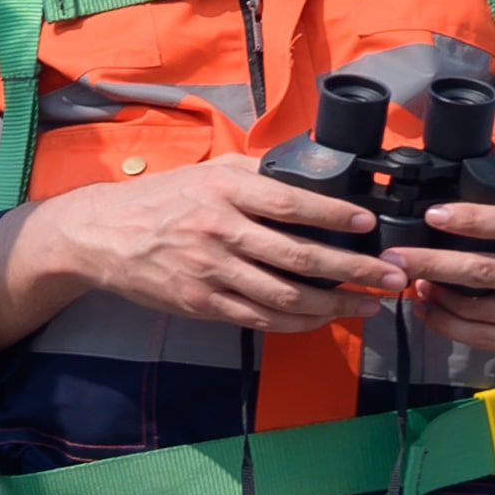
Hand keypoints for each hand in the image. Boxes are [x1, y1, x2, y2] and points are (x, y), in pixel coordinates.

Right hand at [0, 155, 403, 342]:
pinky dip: (298, 322)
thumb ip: (255, 174)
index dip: (336, 216)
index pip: (292, 204)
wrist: (102, 235)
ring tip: (370, 304)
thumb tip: (311, 174)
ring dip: (335, 305)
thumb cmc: (161, 199)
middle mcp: (221, 231)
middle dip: (354, 270)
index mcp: (225, 191)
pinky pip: (261, 318)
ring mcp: (212, 272)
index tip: (369, 226)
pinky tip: (324, 319)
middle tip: (391, 276)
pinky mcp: (204, 303)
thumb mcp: (207, 171)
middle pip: (300, 256)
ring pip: (286, 296)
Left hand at [391, 198, 494, 368]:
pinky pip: (483, 337)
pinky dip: (446, 323)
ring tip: (412, 281)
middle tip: (394, 256)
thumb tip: (444, 213)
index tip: (431, 216)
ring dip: (436, 295)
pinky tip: (427, 308)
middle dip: (433, 263)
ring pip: (479, 309)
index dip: (471, 220)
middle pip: (487, 270)